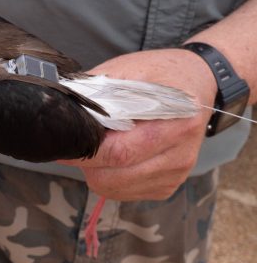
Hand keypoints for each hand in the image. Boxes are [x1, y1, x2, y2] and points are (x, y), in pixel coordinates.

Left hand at [59, 48, 216, 200]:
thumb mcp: (131, 68)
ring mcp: (176, 173)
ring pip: (116, 189)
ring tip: (100, 147)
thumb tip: (66, 107)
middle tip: (78, 145)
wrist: (198, 85)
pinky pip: (126, 193)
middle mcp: (180, 154)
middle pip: (115, 177)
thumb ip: (99, 88)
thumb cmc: (162, 75)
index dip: (85, 153)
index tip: (64, 145)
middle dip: (87, 164)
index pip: (120, 152)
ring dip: (97, 172)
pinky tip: (114, 157)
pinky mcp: (169, 185)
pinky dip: (111, 178)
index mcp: (176, 122)